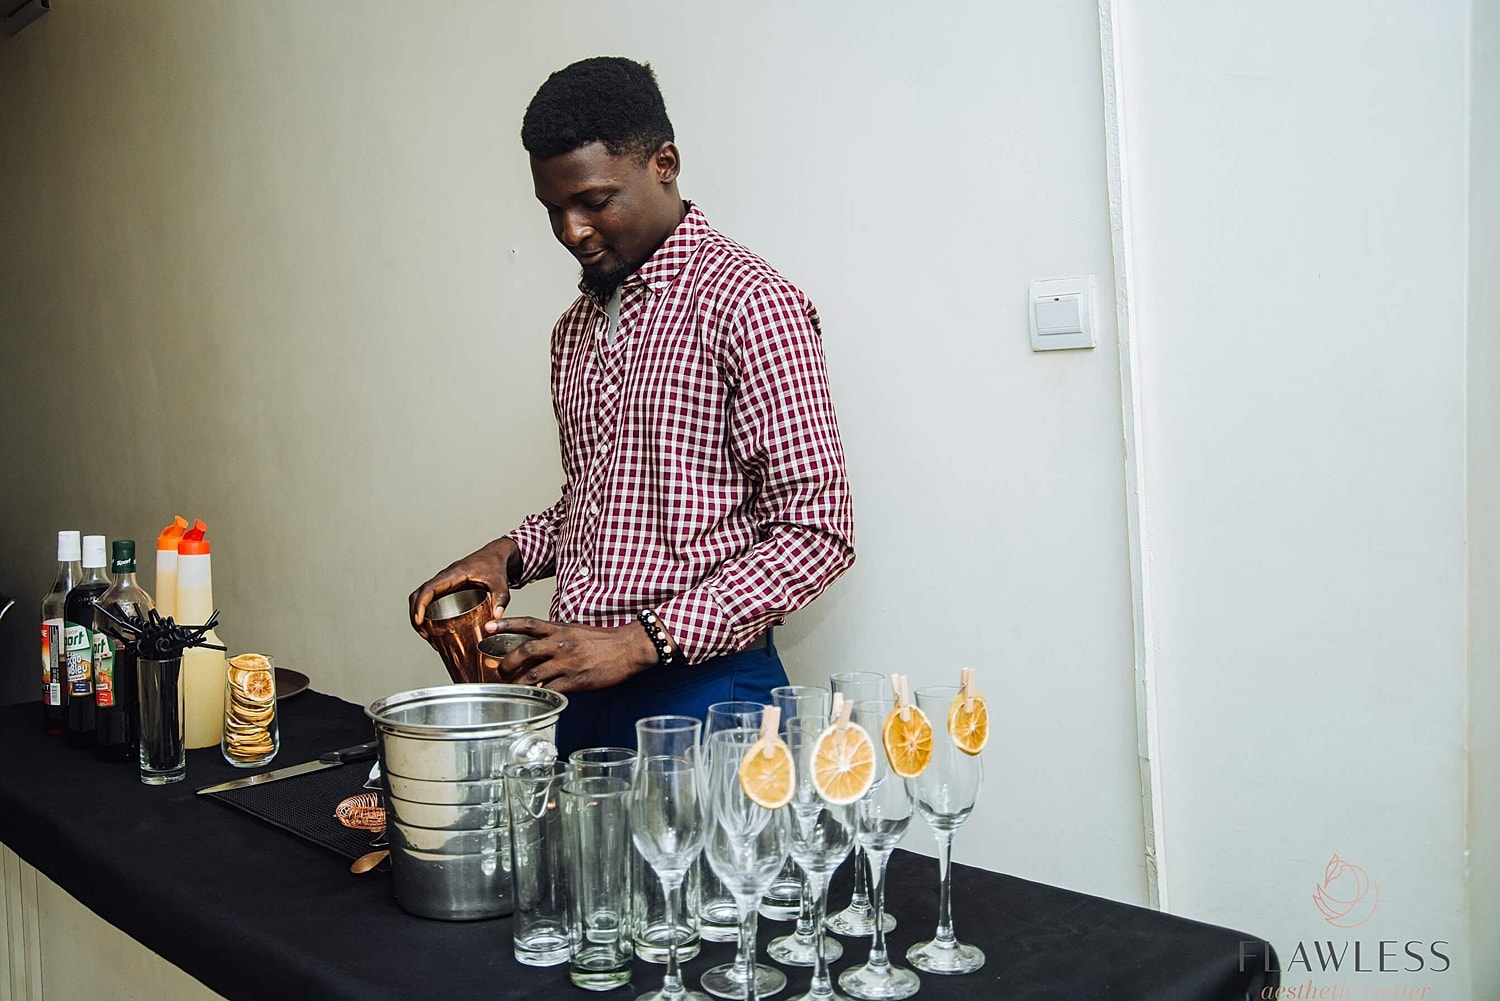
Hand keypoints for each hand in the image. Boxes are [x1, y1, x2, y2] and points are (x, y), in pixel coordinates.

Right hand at [408, 538, 520, 638]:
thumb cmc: (495, 565)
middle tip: (425, 634)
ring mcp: (444, 582)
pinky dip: (427, 613)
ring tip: (428, 635)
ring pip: (422, 597)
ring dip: (419, 615)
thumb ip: (500, 599)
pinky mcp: (447, 587)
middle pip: (419, 594)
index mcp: (454, 574)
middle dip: (416, 615)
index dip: (420, 605)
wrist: (496, 555)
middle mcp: (445, 577)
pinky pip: (430, 599)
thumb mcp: (500, 583)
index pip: (429, 588)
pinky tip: (435, 628)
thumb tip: (497, 618)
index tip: (418, 621)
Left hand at [491, 617, 660, 693]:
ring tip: (512, 688)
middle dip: (507, 663)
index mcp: (560, 629)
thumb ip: (556, 635)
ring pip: (534, 674)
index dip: (506, 624)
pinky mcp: (577, 680)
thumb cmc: (604, 640)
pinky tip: (535, 698)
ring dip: (518, 683)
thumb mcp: (576, 630)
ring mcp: (568, 663)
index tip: (488, 627)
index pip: (528, 623)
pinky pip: (552, 689)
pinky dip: (541, 694)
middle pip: (525, 651)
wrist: (628, 648)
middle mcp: (561, 644)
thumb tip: (539, 642)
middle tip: (500, 671)